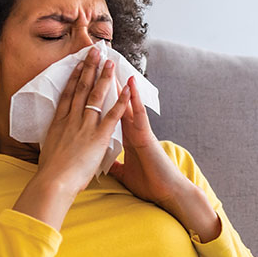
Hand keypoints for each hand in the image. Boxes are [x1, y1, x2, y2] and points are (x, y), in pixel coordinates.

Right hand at [34, 49, 130, 195]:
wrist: (53, 181)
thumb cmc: (50, 173)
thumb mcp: (48, 152)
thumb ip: (55, 143)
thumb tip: (53, 145)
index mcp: (59, 124)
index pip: (67, 95)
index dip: (73, 78)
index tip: (78, 64)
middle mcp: (71, 120)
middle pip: (81, 88)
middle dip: (88, 68)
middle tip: (95, 52)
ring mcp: (85, 126)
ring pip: (95, 96)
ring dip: (103, 77)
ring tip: (109, 61)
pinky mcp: (98, 136)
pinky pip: (112, 115)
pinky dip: (120, 100)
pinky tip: (126, 88)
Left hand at [106, 76, 191, 207]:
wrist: (168, 193)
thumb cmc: (150, 184)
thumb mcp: (125, 174)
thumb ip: (116, 166)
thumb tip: (105, 165)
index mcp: (126, 138)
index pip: (109, 113)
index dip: (100, 98)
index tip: (89, 83)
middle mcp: (132, 130)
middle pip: (115, 103)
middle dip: (105, 84)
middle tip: (96, 64)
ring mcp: (140, 130)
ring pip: (126, 102)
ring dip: (119, 83)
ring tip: (110, 63)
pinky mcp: (147, 135)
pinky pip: (139, 113)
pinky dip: (134, 98)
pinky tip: (130, 82)